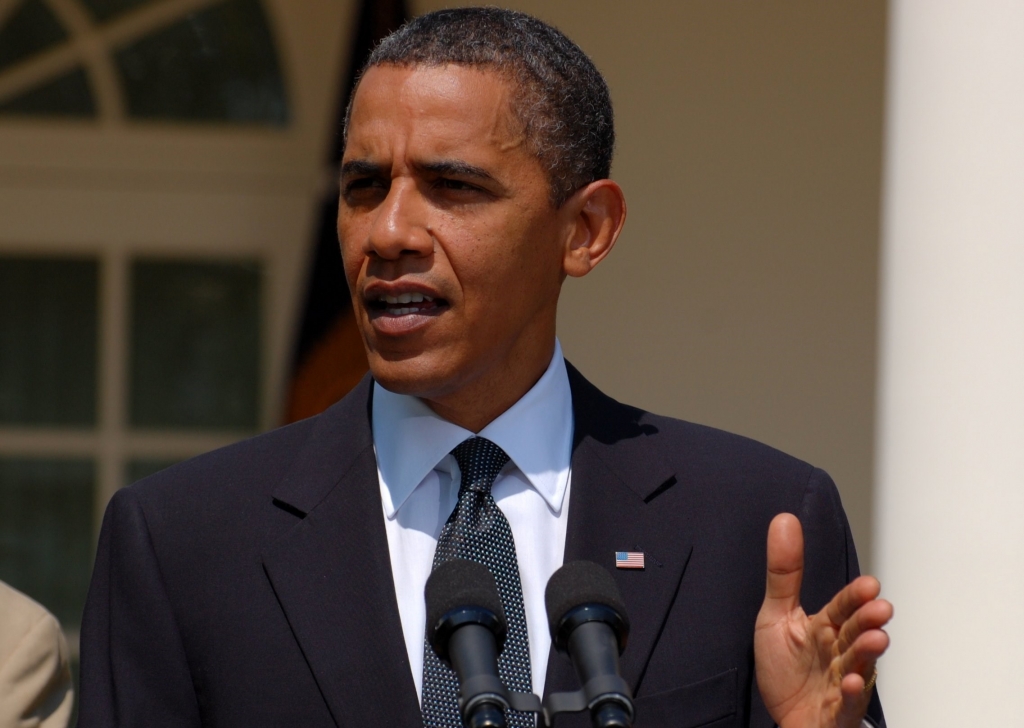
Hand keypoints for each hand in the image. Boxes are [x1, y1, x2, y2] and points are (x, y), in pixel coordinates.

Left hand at [754, 514, 892, 727]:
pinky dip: (852, 696)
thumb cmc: (787, 669)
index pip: (843, 608)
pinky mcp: (838, 714)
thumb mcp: (776, 616)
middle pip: (857, 634)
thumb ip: (784, 573)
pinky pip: (847, 706)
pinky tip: (853, 685)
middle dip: (868, 621)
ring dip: (867, 655)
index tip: (870, 585)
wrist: (786, 717)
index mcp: (826, 629)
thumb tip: (784, 520)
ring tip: (876, 639)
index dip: (855, 597)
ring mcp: (842, 685)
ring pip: (860, 667)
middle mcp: (839, 654)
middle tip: (881, 609)